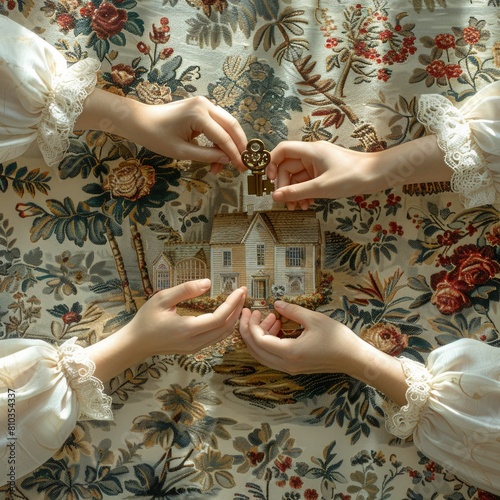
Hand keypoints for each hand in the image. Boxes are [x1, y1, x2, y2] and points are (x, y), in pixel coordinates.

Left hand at [76, 90, 248, 171]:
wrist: (140, 121)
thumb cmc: (156, 136)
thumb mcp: (181, 151)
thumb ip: (207, 156)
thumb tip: (228, 160)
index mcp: (199, 114)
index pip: (223, 137)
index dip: (234, 154)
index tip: (242, 167)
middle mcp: (205, 105)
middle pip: (231, 125)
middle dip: (239, 146)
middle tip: (243, 164)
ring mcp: (204, 104)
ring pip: (227, 124)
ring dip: (229, 144)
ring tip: (224, 165)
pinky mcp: (201, 108)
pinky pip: (218, 124)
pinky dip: (220, 139)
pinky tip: (217, 155)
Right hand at [127, 279, 246, 355]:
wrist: (135, 344)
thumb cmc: (146, 319)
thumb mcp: (162, 299)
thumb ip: (185, 290)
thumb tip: (208, 283)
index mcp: (187, 329)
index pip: (218, 318)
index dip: (232, 304)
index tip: (240, 290)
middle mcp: (194, 342)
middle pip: (225, 328)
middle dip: (237, 310)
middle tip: (243, 293)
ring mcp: (195, 348)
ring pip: (222, 335)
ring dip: (233, 318)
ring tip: (238, 301)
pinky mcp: (194, 349)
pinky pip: (215, 338)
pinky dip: (225, 325)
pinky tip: (226, 313)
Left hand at [239, 300, 362, 374]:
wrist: (353, 358)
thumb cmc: (337, 338)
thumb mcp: (314, 319)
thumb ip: (292, 311)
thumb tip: (276, 304)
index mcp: (289, 353)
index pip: (258, 340)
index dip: (251, 324)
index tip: (252, 310)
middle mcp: (286, 364)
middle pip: (255, 350)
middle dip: (249, 331)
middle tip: (251, 313)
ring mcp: (290, 368)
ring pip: (262, 355)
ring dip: (259, 337)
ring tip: (269, 317)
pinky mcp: (294, 367)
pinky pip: (272, 357)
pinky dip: (269, 343)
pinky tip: (278, 327)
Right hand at [267, 141, 376, 209]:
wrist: (377, 175)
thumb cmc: (352, 176)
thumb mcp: (322, 187)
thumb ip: (297, 192)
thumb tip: (276, 196)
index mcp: (310, 151)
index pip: (282, 150)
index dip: (272, 163)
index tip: (270, 180)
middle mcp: (312, 155)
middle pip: (287, 167)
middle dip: (285, 186)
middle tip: (287, 202)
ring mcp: (318, 164)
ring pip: (297, 177)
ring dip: (295, 192)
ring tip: (297, 207)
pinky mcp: (324, 173)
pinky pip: (307, 182)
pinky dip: (304, 193)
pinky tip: (307, 204)